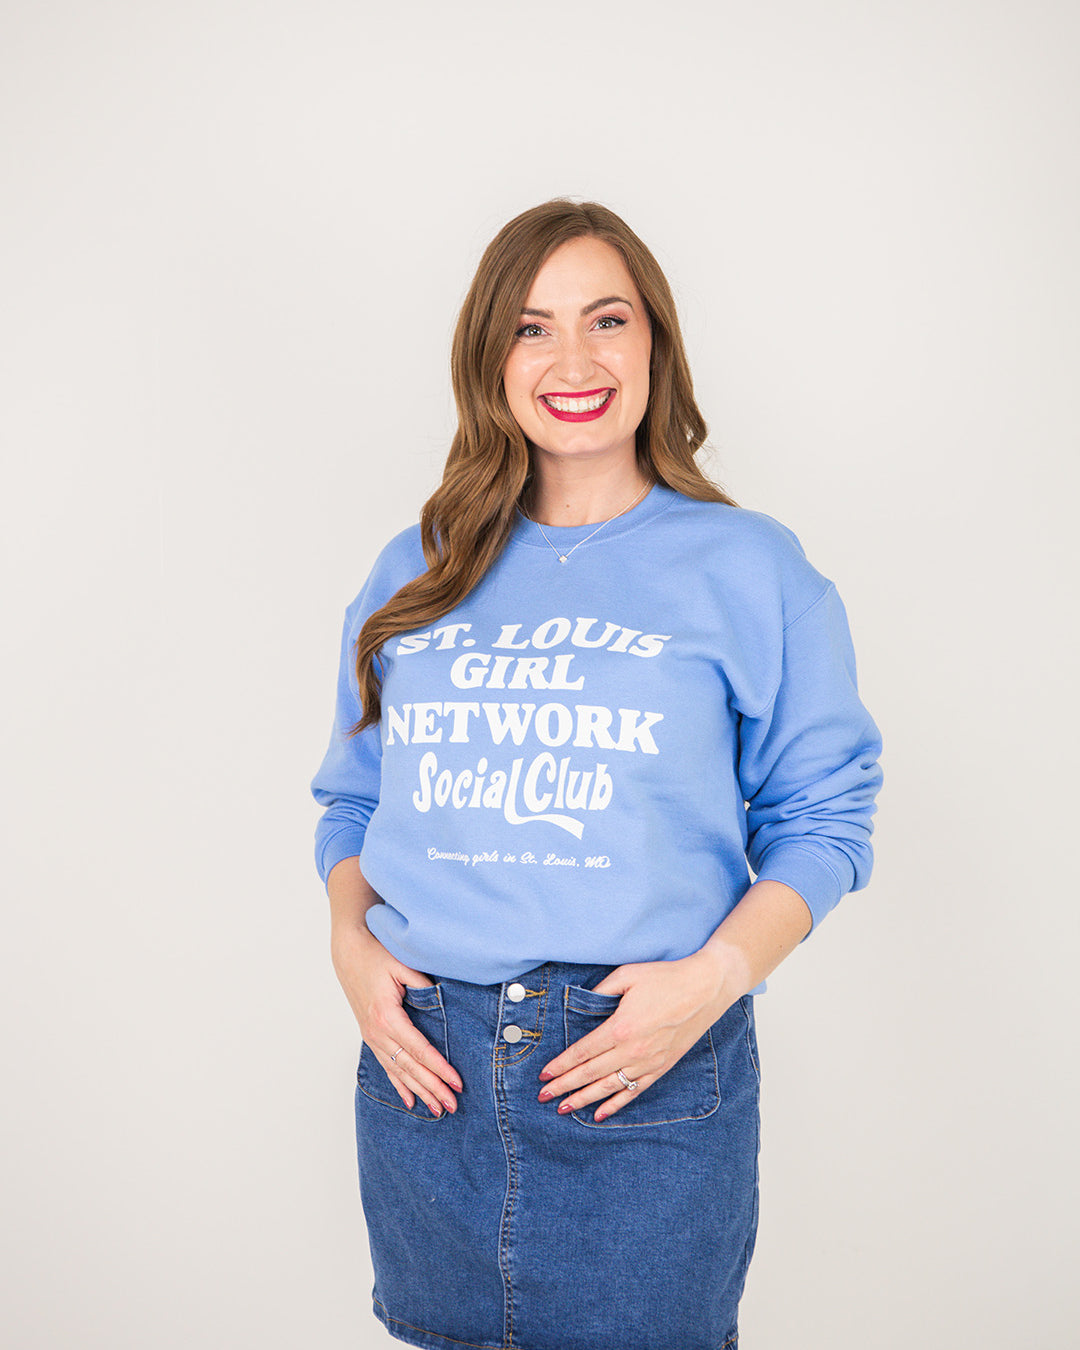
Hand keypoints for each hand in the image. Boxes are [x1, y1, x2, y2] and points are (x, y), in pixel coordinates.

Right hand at [332, 923, 461, 1116]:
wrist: (349, 953)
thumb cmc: (376, 955)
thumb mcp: (403, 965)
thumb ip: (424, 986)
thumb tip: (443, 1004)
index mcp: (387, 1016)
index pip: (419, 1049)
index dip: (439, 1068)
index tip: (456, 1082)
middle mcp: (378, 1032)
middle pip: (410, 1067)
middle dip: (432, 1088)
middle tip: (453, 1105)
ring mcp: (372, 1037)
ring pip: (398, 1071)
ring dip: (419, 1091)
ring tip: (437, 1109)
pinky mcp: (371, 1036)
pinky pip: (386, 1066)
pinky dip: (399, 1085)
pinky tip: (410, 1101)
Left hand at [536, 952, 731, 1122]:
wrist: (705, 988)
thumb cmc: (666, 978)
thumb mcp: (627, 975)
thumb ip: (601, 991)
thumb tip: (582, 1003)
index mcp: (621, 1027)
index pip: (583, 1052)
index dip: (561, 1065)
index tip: (544, 1075)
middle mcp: (632, 1050)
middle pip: (590, 1073)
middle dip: (564, 1086)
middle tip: (543, 1096)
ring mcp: (648, 1062)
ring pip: (609, 1087)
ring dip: (584, 1099)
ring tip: (564, 1108)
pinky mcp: (662, 1067)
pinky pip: (634, 1092)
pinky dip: (615, 1104)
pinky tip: (599, 1114)